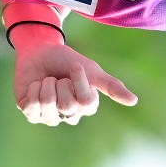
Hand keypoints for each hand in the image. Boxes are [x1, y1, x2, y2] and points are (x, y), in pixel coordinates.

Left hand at [11, 34, 139, 125]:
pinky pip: (31, 107)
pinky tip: (35, 85)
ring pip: (48, 106)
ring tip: (48, 80)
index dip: (79, 82)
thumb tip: (134, 101)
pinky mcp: (31, 112)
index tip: (75, 68)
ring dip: (47, 85)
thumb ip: (111, 86)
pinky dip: (33, 90)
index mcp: (86, 106)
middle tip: (59, 77)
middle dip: (61, 83)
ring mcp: (50, 116)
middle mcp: (69, 115)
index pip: (86, 103)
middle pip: (67, 106)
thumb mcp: (92, 70)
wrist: (41, 50)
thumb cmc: (68, 61)